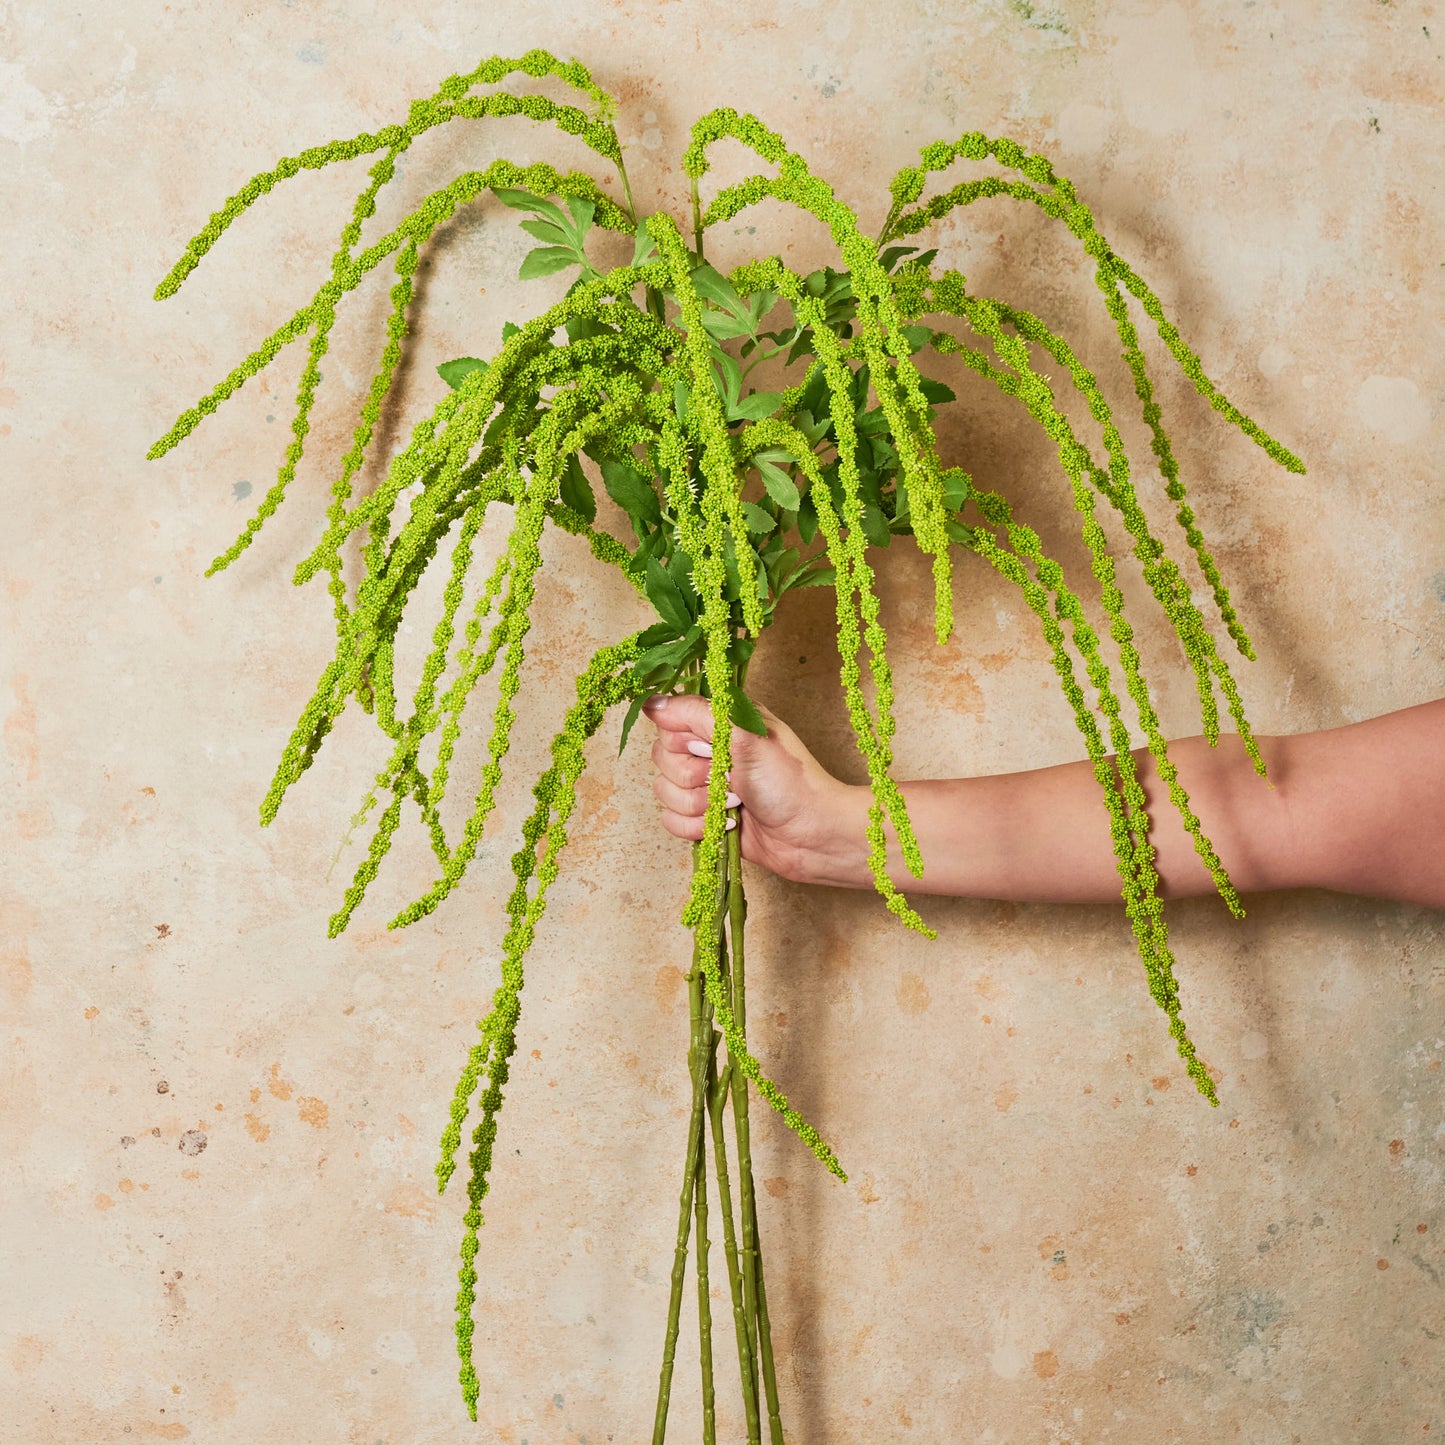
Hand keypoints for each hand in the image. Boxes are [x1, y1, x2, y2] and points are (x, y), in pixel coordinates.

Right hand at [641, 693, 854, 883]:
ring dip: (700, 804)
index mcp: (720, 722)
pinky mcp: (704, 817)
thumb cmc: (791, 781)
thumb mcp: (745, 735)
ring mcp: (706, 785)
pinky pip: (670, 820)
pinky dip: (697, 826)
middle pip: (662, 758)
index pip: (669, 720)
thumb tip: (651, 703)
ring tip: (737, 804)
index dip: (684, 739)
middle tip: (731, 778)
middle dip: (695, 776)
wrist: (812, 835)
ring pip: (664, 791)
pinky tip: (729, 824)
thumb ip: (697, 713)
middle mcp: (710, 749)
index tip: (710, 747)